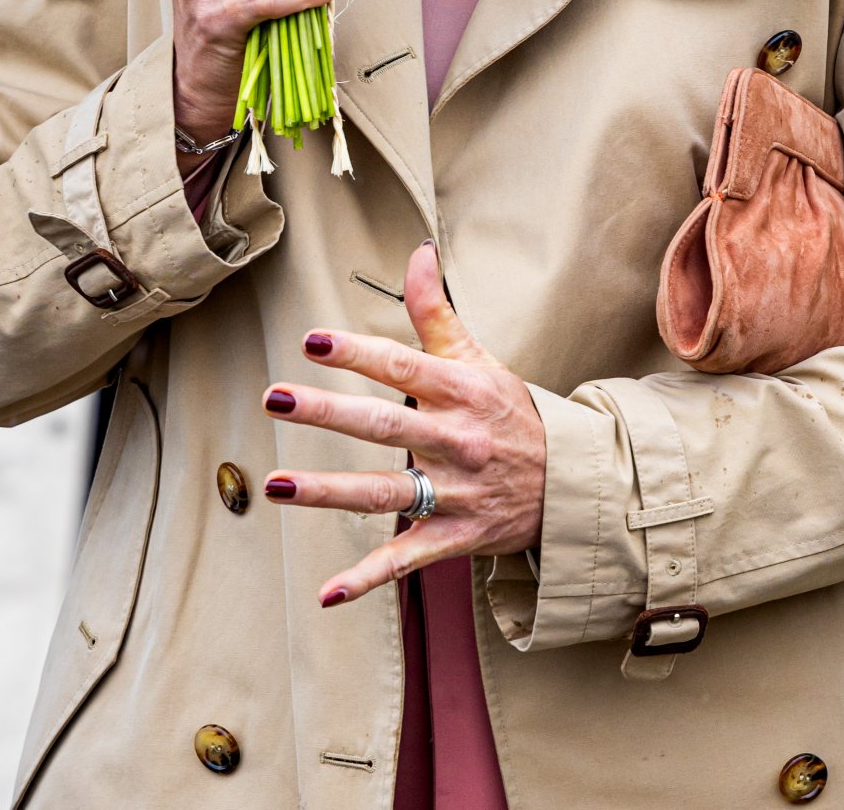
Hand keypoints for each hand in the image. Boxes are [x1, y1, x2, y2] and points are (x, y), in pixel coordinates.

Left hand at [261, 240, 546, 605]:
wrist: (569, 483)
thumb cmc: (511, 412)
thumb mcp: (478, 358)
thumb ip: (436, 310)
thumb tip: (418, 251)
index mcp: (462, 391)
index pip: (403, 367)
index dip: (358, 353)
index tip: (312, 340)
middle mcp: (457, 441)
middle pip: (386, 425)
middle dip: (328, 412)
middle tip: (274, 397)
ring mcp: (456, 493)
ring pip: (386, 492)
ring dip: (329, 491)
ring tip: (276, 484)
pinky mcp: (455, 538)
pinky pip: (407, 560)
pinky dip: (368, 578)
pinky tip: (327, 593)